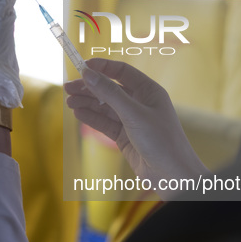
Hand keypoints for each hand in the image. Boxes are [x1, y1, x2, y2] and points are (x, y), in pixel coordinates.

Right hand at [64, 58, 209, 199]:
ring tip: (69, 101)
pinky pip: (105, 123)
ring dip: (87, 103)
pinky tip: (78, 113)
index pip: (122, 72)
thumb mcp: (133, 114)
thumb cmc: (162, 140)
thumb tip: (89, 75)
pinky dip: (91, 118)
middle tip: (68, 87)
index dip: (102, 67)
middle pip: (110, 89)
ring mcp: (132, 120)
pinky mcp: (125, 136)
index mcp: (149, 91)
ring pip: (105, 107)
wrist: (172, 175)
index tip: (82, 66)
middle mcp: (140, 103)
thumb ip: (110, 94)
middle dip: (89, 88)